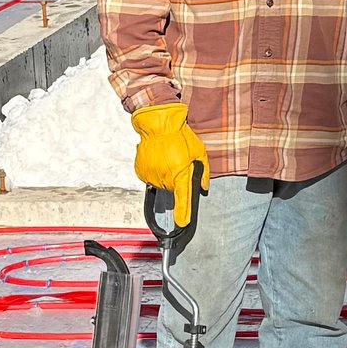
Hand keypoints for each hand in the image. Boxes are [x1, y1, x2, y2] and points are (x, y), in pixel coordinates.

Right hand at [131, 101, 208, 228]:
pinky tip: (158, 160)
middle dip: (176, 180)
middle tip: (177, 163)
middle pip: (172, 190)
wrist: (157, 124)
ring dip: (165, 176)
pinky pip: (150, 178)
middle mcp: (165, 178)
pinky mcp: (141, 172)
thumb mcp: (199, 151)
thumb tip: (205, 186)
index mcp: (180, 174)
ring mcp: (151, 176)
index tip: (182, 222)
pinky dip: (154, 172)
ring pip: (161, 184)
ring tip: (167, 159)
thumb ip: (205, 171)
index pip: (182, 200)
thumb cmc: (179, 135)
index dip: (183, 213)